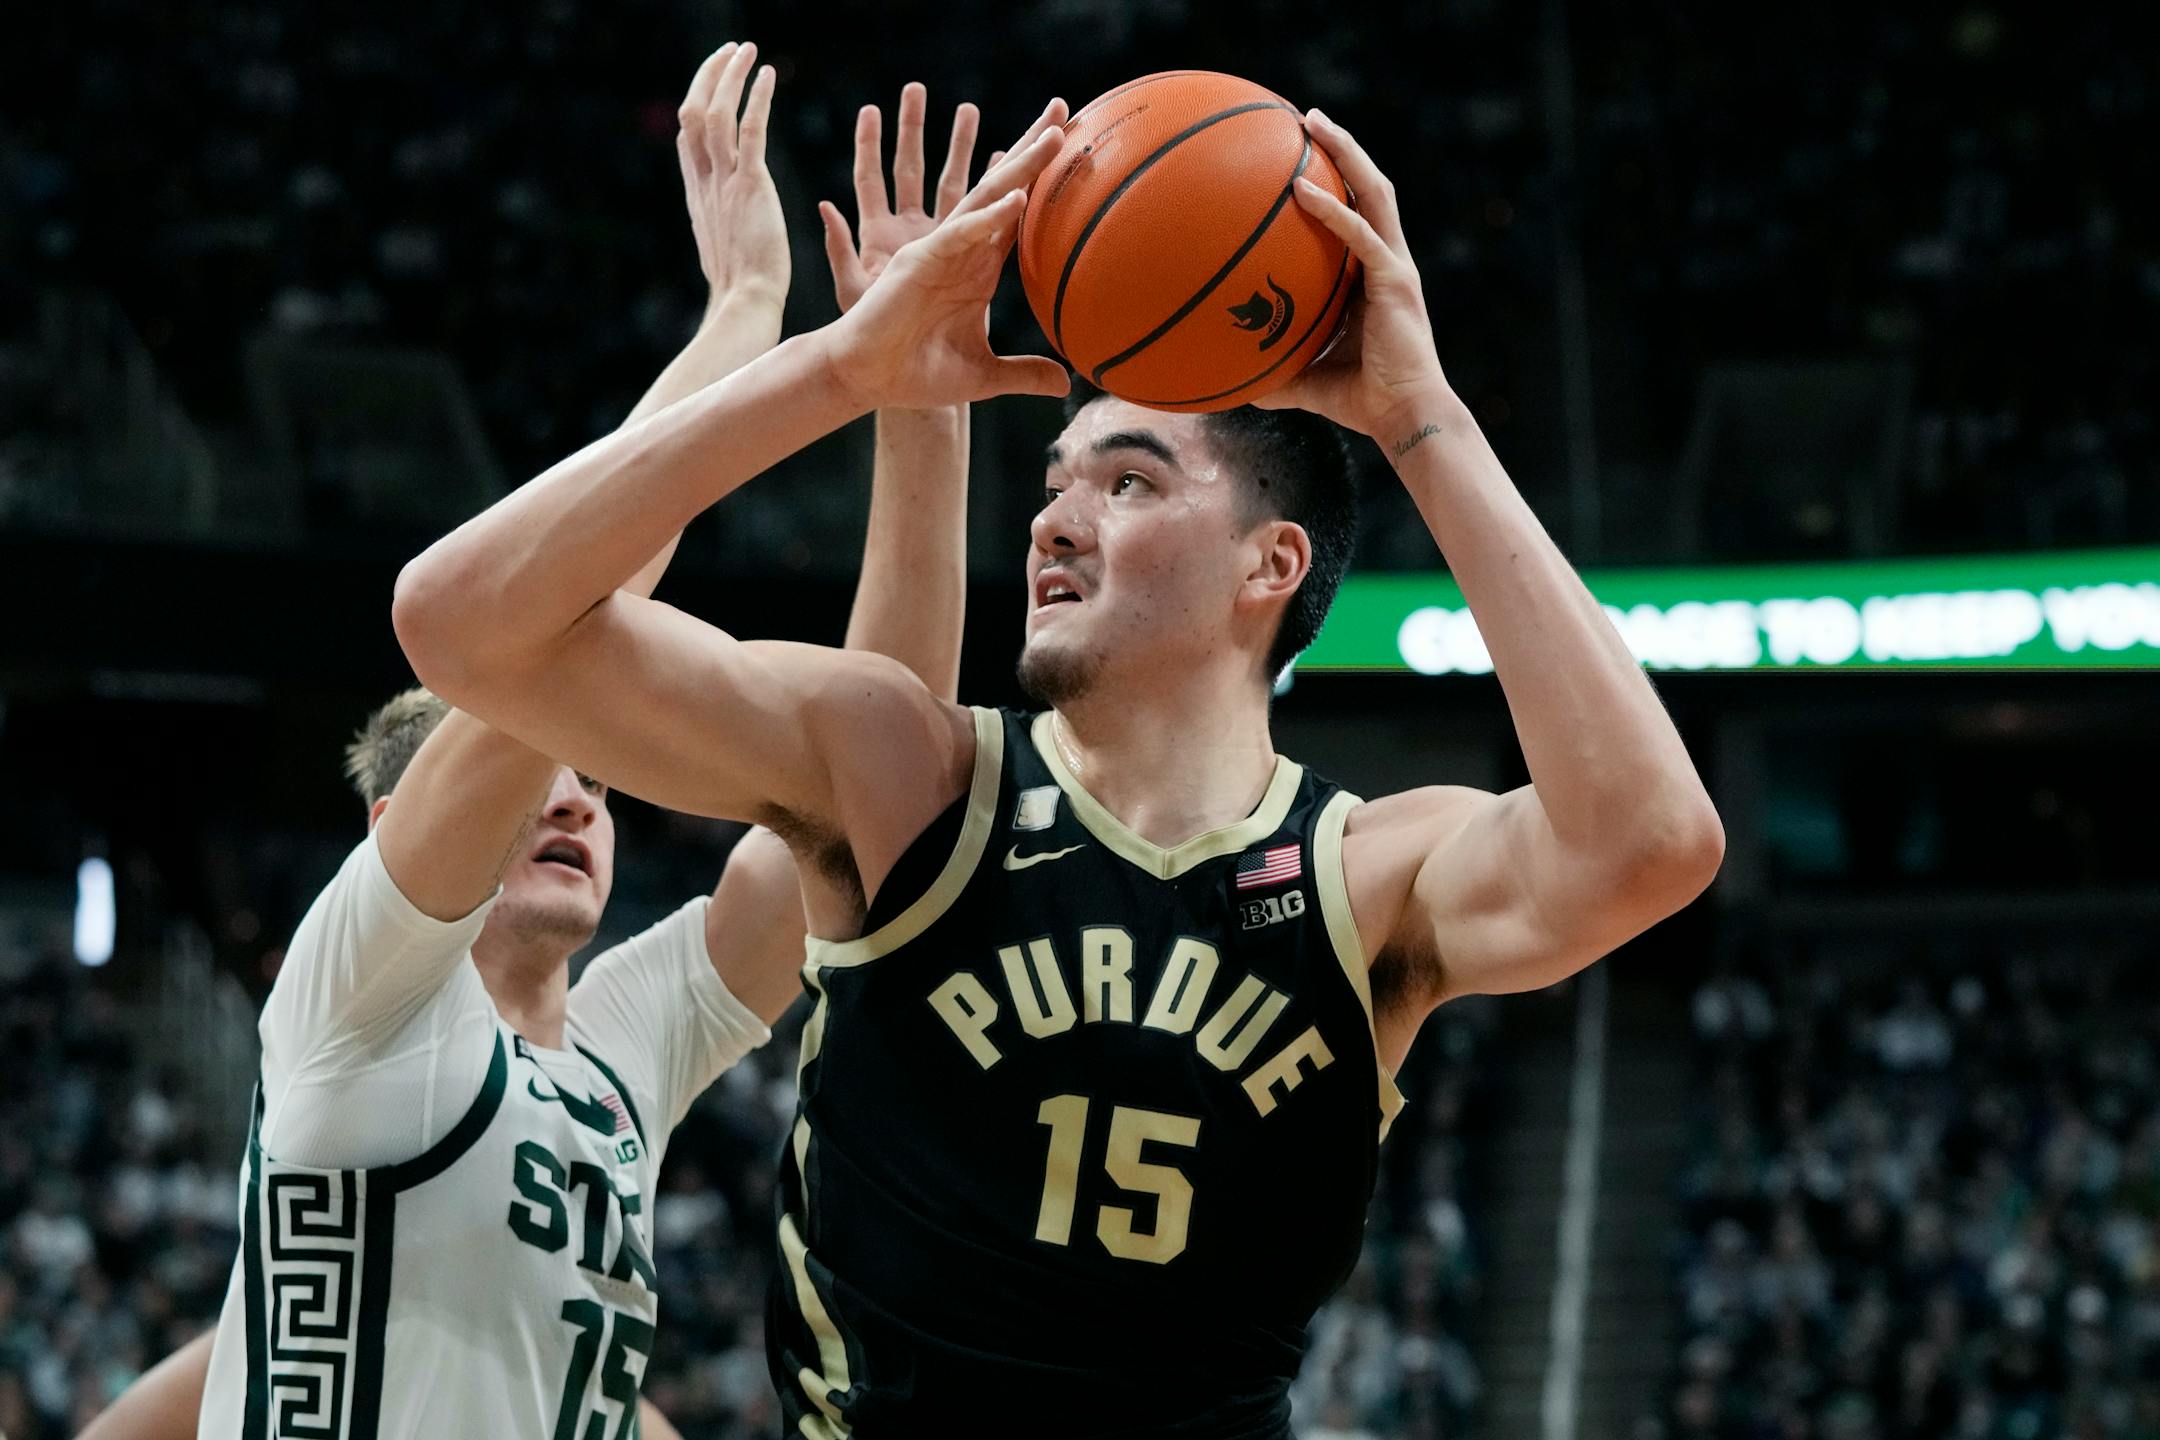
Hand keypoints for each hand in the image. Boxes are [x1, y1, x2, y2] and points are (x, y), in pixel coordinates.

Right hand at [675, 42, 788, 321]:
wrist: (746, 304)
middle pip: (693, 114)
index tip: (711, 84)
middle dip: (708, 77)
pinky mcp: (750, 186)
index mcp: (699, 196)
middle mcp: (705, 183)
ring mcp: (724, 182)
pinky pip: (750, 129)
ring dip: (729, 75)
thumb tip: (723, 225)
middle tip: (729, 51)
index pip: (689, 140)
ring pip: (715, 113)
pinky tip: (768, 74)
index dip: (697, 106)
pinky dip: (756, 97)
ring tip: (746, 49)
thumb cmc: (742, 290)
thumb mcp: (723, 249)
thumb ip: (721, 225)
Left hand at [819, 83, 982, 313]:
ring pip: (952, 182)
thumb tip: (826, 206)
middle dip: (920, 129)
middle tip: (920, 90)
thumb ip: (840, 249)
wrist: (910, 361)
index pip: (874, 179)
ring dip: (960, 146)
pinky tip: (1003, 159)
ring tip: (967, 109)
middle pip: (916, 169)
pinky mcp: (966, 255)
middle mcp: (912, 229)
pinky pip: (982, 215)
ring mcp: (940, 238)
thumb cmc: (877, 332)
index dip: (871, 144)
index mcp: (881, 234)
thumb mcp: (852, 289)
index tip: (872, 111)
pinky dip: (992, 189)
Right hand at [821, 102, 1072, 410]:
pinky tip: (1015, 199)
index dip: (1039, 180)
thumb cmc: (919, 375)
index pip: (1016, 212)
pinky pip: (960, 233)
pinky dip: (987, 218)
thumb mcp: (985, 376)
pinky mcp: (920, 261)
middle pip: (1001, 186)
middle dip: (1030, 147)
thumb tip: (1068, 384)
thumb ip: (1025, 373)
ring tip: (1049, 131)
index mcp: (978, 267)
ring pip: (983, 195)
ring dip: (1017, 164)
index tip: (1070, 146)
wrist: (871, 381)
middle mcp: (962, 247)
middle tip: (1061, 108)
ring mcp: (941, 248)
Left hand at [1253, 110, 1450, 445]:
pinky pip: (1359, 235)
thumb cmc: (1362, 402)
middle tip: (1308, 119)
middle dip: (1343, 149)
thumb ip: (1276, 372)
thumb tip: (1236, 386)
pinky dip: (1331, 210)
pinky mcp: (1395, 282)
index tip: (1304, 156)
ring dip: (1345, 154)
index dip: (1338, 181)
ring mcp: (1395, 267)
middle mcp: (1389, 262)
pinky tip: (1300, 190)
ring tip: (1313, 124)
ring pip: (1373, 193)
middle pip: (1370, 188)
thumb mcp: (1307, 381)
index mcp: (1374, 277)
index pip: (1358, 215)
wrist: (1404, 417)